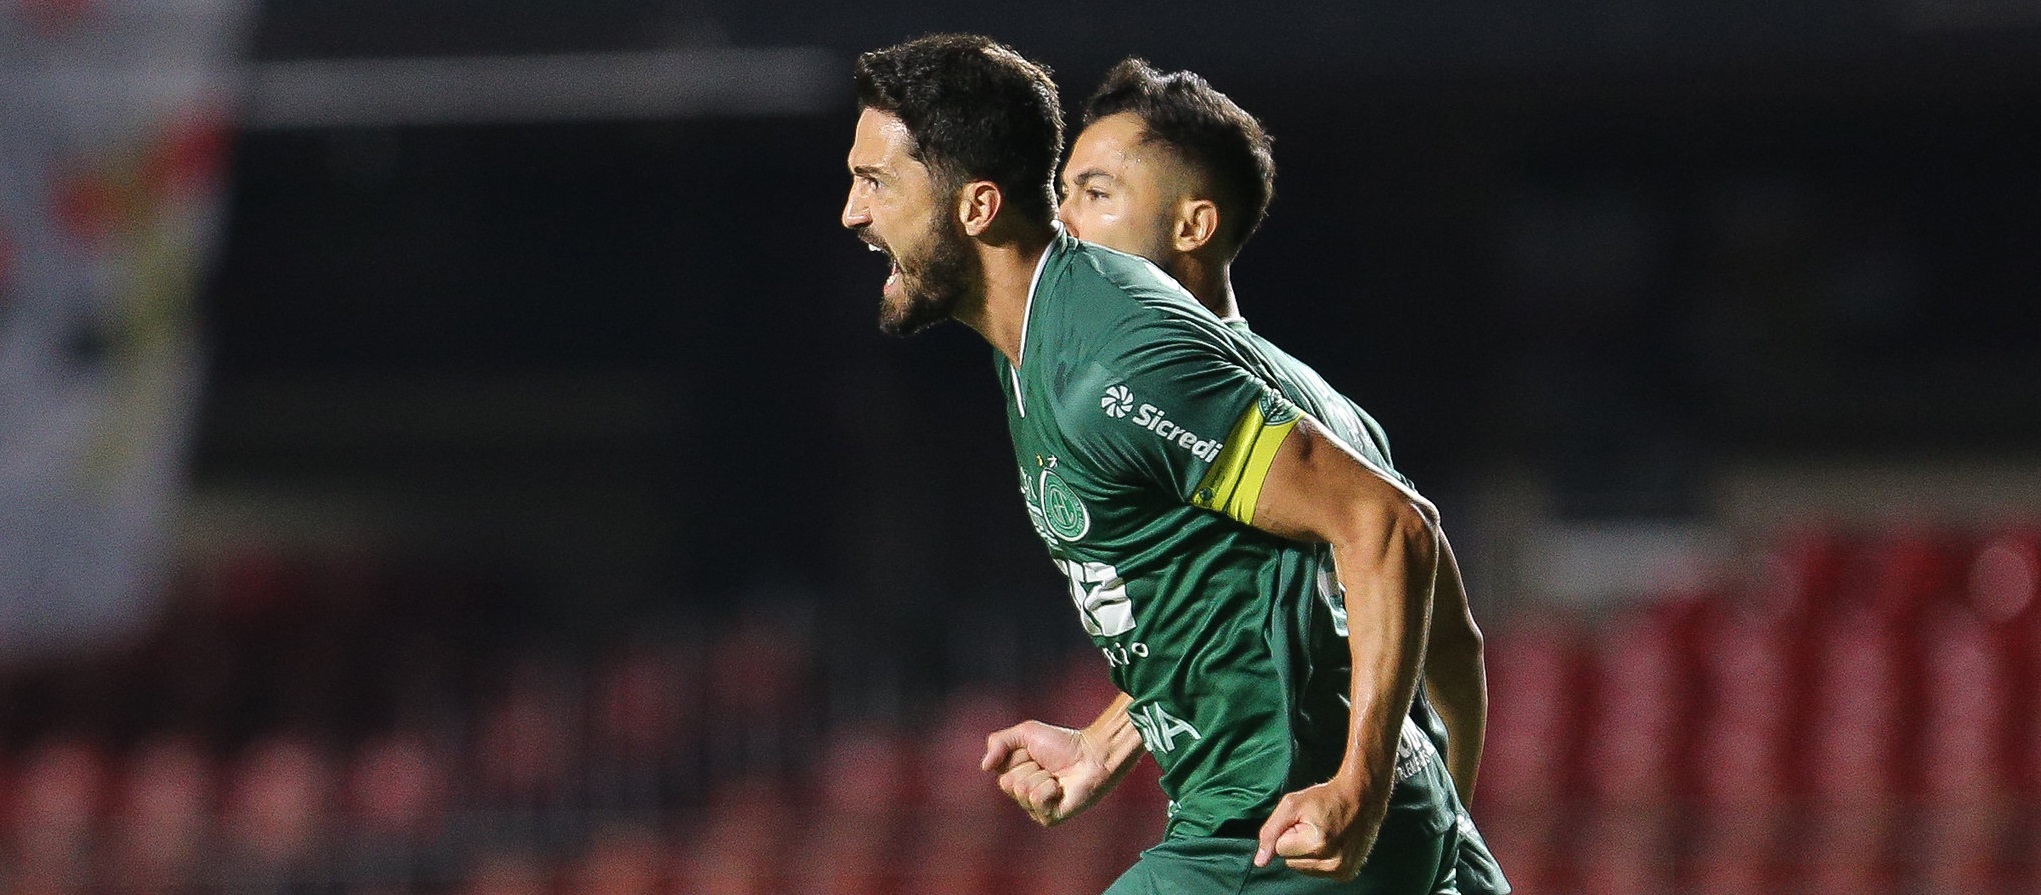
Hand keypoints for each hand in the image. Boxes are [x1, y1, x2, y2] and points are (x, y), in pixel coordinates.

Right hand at [980, 720, 1115, 825]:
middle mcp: (1022, 794)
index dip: (1016, 755)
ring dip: (1041, 776)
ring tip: (1056, 776)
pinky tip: (1061, 788)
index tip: (1033, 751)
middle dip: (1028, 767)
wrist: (1091, 754)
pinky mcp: (1049, 818)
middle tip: (1046, 765)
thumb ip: (999, 742)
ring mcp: (1035, 808)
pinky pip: (1036, 800)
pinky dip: (1049, 788)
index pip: (997, 769)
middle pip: (1006, 783)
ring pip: (1021, 791)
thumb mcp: (1025, 733)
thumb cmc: (1062, 743)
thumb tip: (984, 766)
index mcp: (1014, 776)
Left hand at [1253, 776, 1378, 880]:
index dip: (1289, 831)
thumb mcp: (1292, 805)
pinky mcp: (1347, 874)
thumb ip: (1271, 832)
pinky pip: (1318, 872)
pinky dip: (1320, 859)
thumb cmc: (1326, 797)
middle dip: (1298, 843)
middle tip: (1315, 825)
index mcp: (1317, 844)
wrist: (1362, 797)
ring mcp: (1342, 871)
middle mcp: (1332, 863)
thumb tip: (1260, 862)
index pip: (1280, 849)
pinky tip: (1332, 843)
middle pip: (1291, 862)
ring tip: (1324, 833)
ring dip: (1308, 852)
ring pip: (1303, 868)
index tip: (1306, 820)